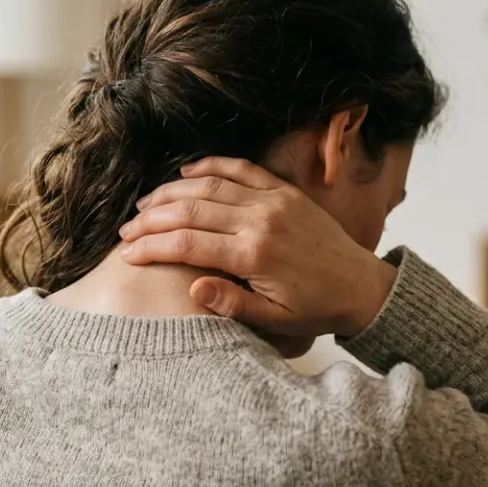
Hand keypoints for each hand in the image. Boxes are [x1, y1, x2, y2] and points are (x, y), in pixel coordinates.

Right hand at [118, 157, 395, 337]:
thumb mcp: (274, 320)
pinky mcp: (284, 191)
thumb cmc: (315, 309)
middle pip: (190, 210)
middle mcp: (260, 221)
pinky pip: (241, 169)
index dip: (151, 247)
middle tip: (126, 230)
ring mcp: (272, 200)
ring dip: (172, 192)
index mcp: (254, 255)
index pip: (187, 244)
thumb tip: (191, 287)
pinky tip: (185, 172)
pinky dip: (211, 166)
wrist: (362, 287)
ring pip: (209, 185)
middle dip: (151, 219)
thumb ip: (231, 304)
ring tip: (145, 205)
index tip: (127, 254)